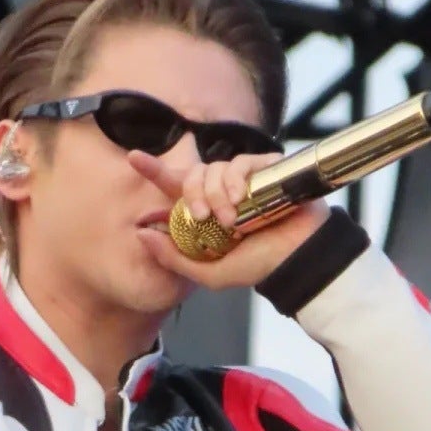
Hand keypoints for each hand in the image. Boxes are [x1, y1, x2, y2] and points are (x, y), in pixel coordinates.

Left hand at [127, 146, 329, 289]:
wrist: (297, 260)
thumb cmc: (259, 266)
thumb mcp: (209, 272)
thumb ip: (173, 258)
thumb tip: (141, 233)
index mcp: (207, 211)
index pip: (176, 186)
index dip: (154, 169)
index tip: (133, 157)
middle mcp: (223, 191)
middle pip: (193, 174)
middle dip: (192, 194)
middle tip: (203, 217)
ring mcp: (245, 179)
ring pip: (214, 168)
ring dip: (216, 193)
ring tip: (231, 219)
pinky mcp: (266, 169)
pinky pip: (240, 161)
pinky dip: (234, 179)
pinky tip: (240, 198)